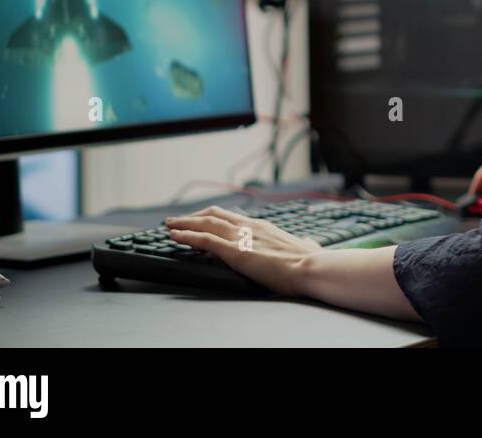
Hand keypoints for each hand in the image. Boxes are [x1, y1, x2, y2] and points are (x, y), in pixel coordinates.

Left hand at [164, 205, 320, 296]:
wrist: (311, 267)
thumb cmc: (311, 261)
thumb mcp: (307, 247)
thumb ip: (303, 244)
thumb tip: (308, 243)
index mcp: (264, 227)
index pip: (234, 218)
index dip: (215, 218)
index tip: (204, 219)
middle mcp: (250, 227)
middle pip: (215, 215)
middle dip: (194, 216)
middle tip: (179, 219)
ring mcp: (242, 237)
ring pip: (206, 223)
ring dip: (185, 223)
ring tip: (170, 225)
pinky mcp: (235, 251)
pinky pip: (205, 240)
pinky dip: (187, 236)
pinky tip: (175, 236)